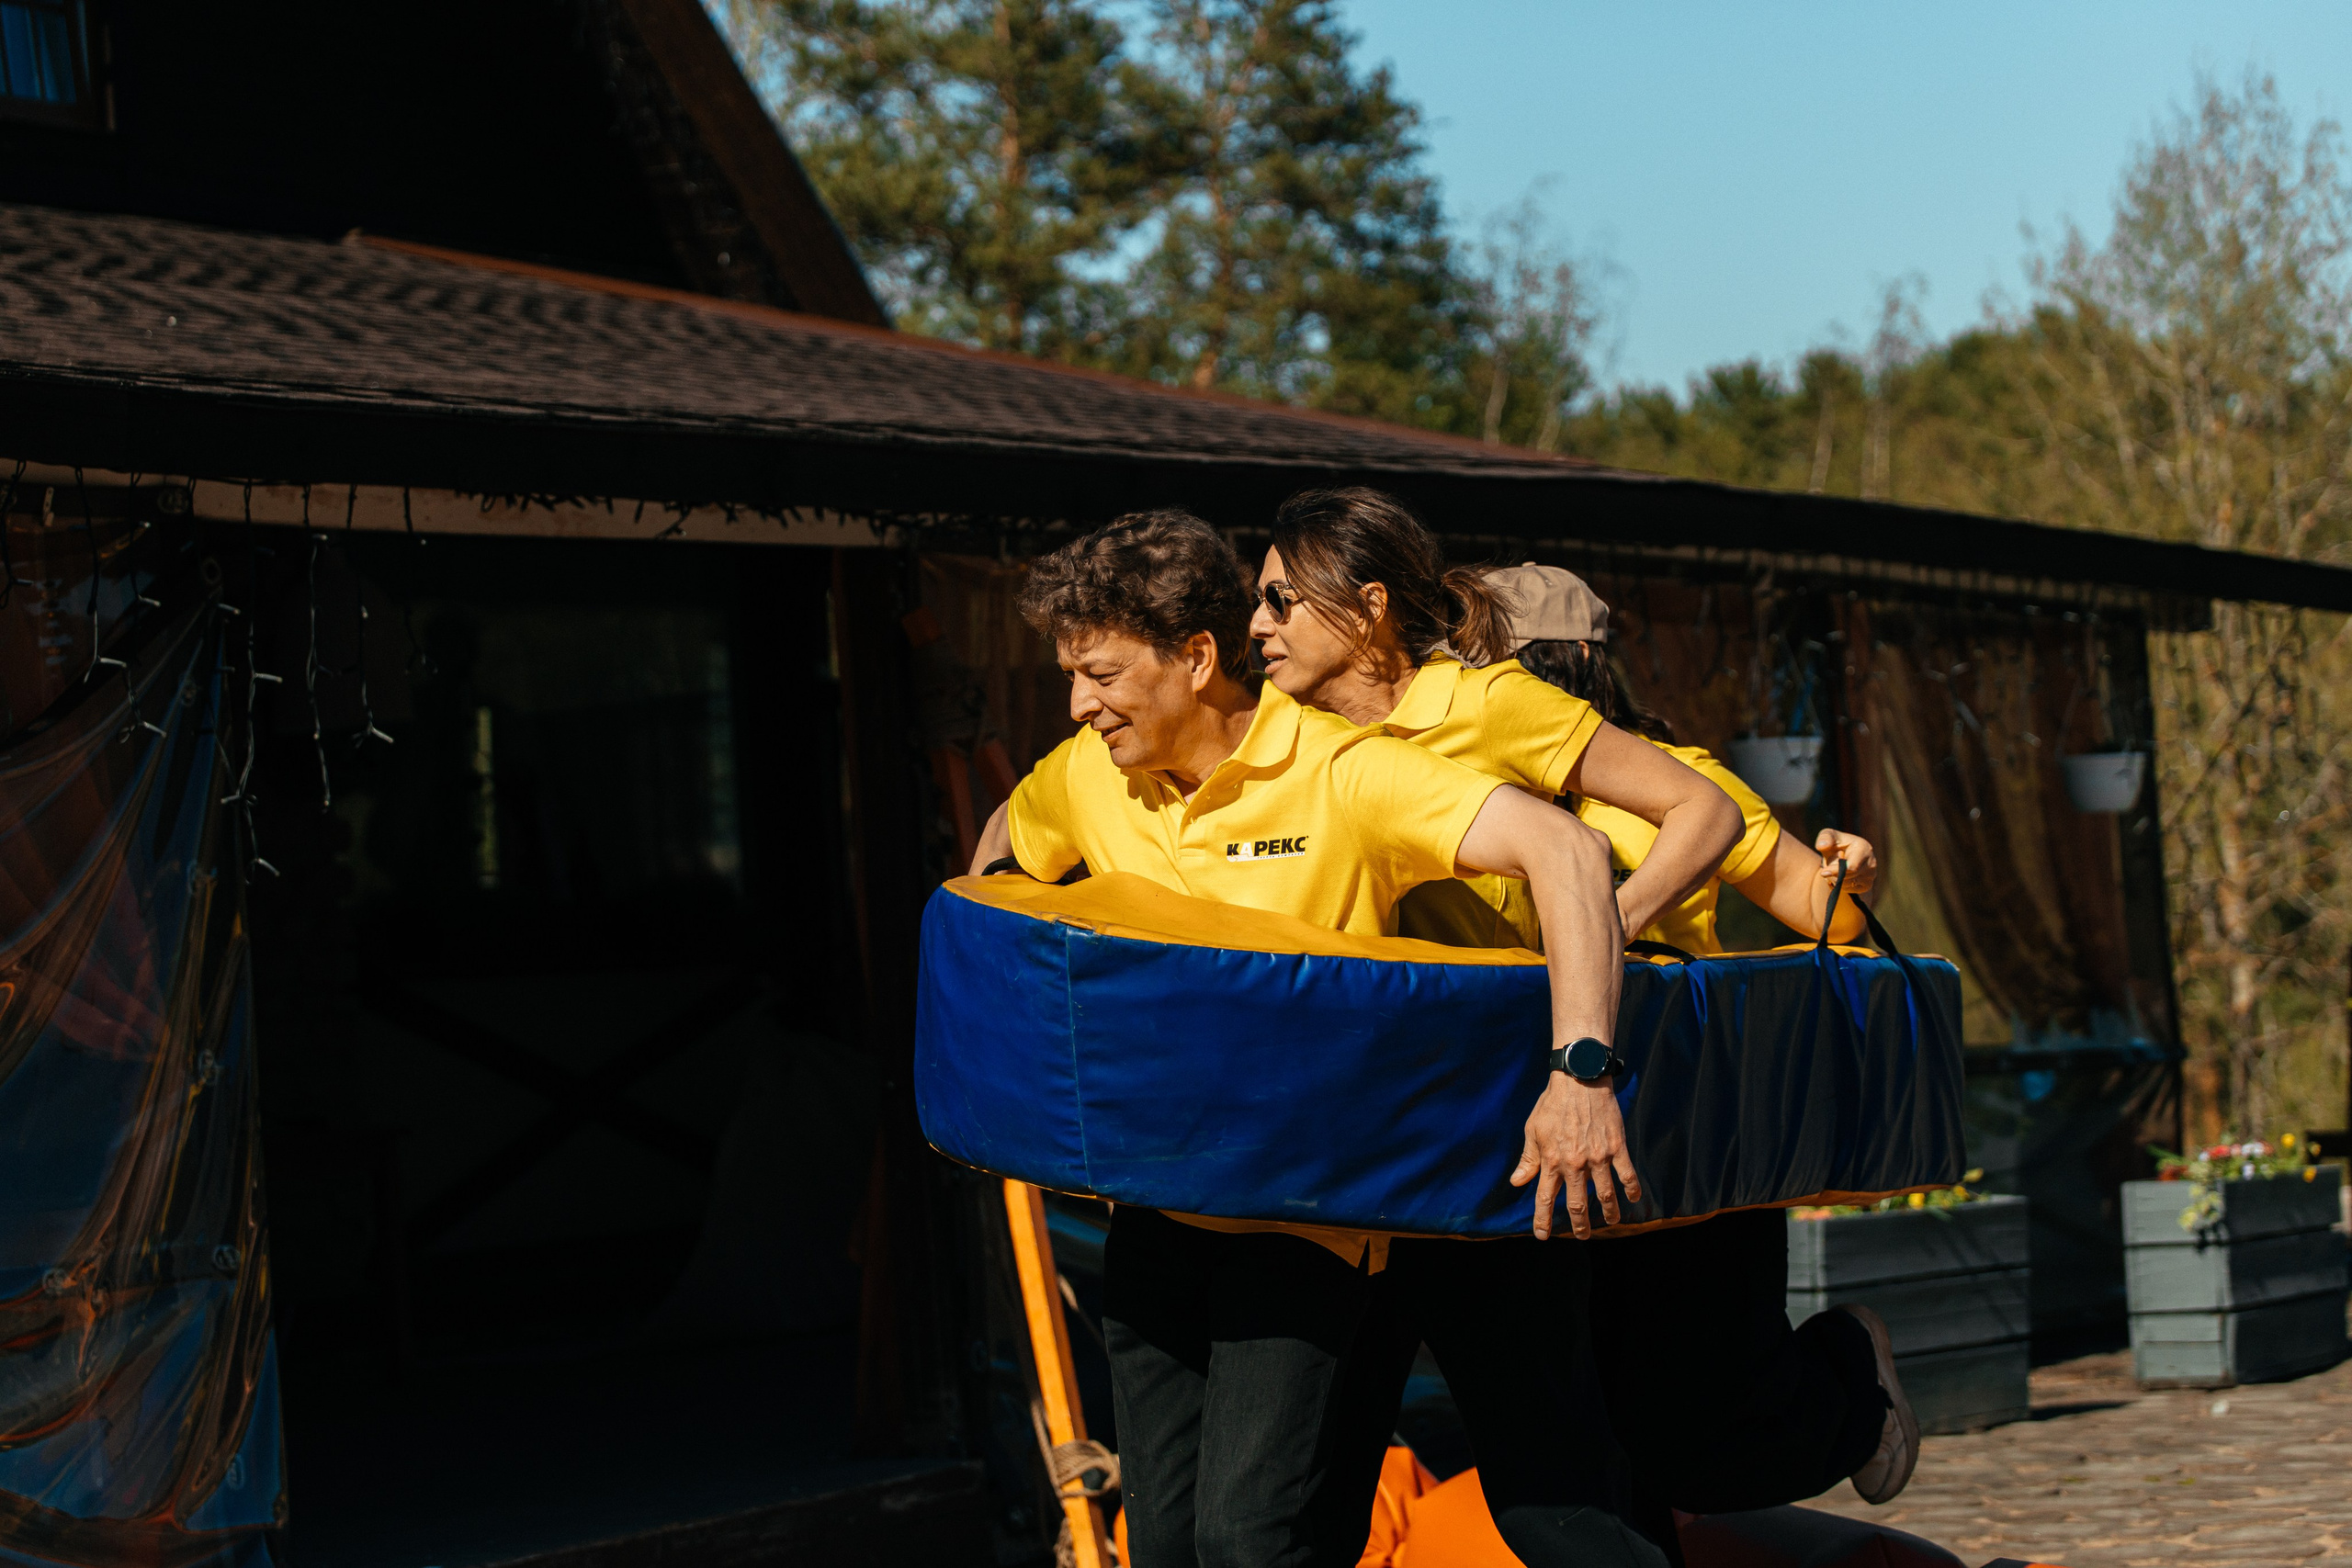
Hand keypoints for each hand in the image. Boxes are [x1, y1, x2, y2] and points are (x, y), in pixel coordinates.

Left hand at [1510, 1071, 1640, 1239]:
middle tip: (1582, 1235)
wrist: (1579, 1081)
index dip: (1543, 1220)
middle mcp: (1574, 1165)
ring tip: (1611, 1222)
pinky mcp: (1616, 1148)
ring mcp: (1597, 1158)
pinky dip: (1632, 1189)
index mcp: (1551, 1161)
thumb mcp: (1533, 1131)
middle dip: (1580, 1225)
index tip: (1542, 1236)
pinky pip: (1627, 1175)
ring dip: (1609, 1213)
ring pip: (1605, 1196)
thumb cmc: (1553, 1104)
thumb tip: (1517, 1181)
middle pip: (1578, 1205)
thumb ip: (1528, 1159)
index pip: (1545, 1199)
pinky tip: (1634, 1199)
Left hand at [1813, 829, 1877, 899]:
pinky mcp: (1867, 885)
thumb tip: (1822, 845)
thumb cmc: (1835, 843)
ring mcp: (1871, 875)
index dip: (1836, 871)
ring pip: (1847, 885)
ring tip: (1835, 869)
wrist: (1842, 854)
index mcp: (1864, 848)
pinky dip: (1841, 885)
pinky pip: (1850, 890)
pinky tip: (1841, 875)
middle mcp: (1871, 862)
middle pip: (1848, 877)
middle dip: (1833, 874)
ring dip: (1836, 879)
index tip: (1823, 872)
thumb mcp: (1828, 836)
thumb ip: (1824, 838)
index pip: (1852, 867)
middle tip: (1827, 868)